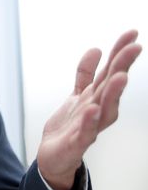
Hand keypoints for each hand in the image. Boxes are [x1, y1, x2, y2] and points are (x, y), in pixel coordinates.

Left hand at [36, 29, 141, 189]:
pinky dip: (89, 121)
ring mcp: (89, 126)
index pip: (110, 72)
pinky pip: (84, 131)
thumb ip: (85, 74)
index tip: (132, 33)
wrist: (55, 156)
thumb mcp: (77, 95)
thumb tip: (96, 49)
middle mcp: (97, 110)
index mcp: (97, 97)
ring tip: (121, 75)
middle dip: (122, 66)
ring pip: (104, 108)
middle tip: (135, 47)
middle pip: (111, 87)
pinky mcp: (77, 143)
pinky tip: (92, 109)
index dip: (120, 53)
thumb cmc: (70, 125)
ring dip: (113, 93)